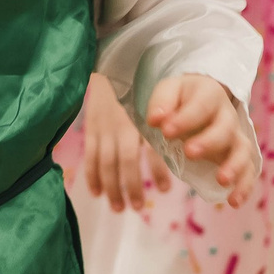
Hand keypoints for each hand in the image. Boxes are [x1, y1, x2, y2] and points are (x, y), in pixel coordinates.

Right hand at [79, 70, 163, 213]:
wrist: (112, 66)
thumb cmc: (142, 89)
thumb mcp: (158, 103)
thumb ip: (166, 126)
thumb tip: (183, 154)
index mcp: (143, 119)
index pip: (151, 149)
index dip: (157, 171)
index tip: (164, 190)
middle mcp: (123, 125)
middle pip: (126, 161)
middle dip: (131, 186)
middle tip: (139, 207)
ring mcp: (103, 128)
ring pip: (106, 163)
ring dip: (112, 187)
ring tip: (120, 207)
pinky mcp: (91, 129)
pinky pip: (90, 157)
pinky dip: (91, 177)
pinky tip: (97, 193)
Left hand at [144, 74, 260, 208]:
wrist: (201, 98)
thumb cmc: (181, 98)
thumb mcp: (168, 90)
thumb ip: (161, 103)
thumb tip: (155, 120)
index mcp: (209, 94)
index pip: (200, 106)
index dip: (185, 119)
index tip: (166, 131)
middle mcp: (228, 116)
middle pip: (225, 129)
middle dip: (208, 142)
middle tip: (189, 152)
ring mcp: (236, 137)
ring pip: (243, 151)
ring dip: (234, 166)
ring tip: (221, 181)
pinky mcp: (238, 157)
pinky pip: (248, 171)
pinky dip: (245, 186)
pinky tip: (234, 201)